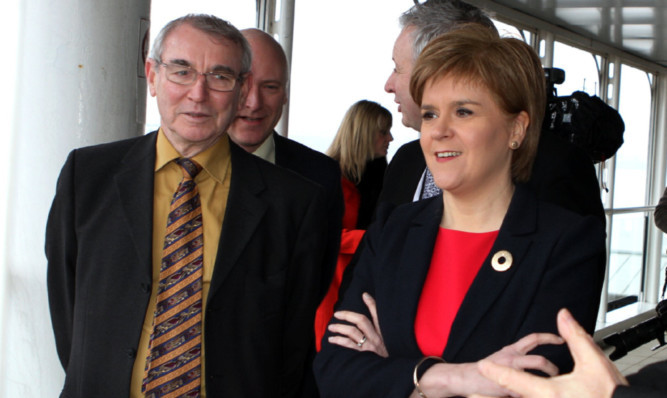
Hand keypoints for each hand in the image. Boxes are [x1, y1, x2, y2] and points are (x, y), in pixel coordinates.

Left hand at [327, 292, 388, 356]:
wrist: (392, 374)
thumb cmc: (388, 355)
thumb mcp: (389, 341)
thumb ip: (381, 327)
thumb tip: (372, 309)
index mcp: (384, 333)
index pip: (378, 315)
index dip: (371, 304)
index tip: (363, 295)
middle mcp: (377, 338)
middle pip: (361, 321)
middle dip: (348, 315)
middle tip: (337, 314)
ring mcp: (369, 347)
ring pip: (353, 332)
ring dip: (340, 328)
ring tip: (331, 328)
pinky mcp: (363, 357)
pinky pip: (349, 346)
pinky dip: (340, 341)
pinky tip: (333, 340)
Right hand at [414, 332, 562, 396]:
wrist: (465, 377)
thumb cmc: (484, 372)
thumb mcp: (502, 359)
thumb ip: (519, 360)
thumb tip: (540, 368)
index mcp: (511, 350)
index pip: (533, 339)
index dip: (549, 337)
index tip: (561, 339)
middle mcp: (511, 357)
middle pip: (539, 359)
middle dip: (552, 367)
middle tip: (561, 373)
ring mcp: (509, 371)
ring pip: (534, 373)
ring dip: (546, 378)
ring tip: (553, 385)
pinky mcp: (506, 386)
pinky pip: (524, 390)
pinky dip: (529, 392)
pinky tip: (531, 393)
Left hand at [471, 308, 627, 397]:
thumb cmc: (609, 394)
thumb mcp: (593, 361)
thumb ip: (574, 337)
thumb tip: (563, 315)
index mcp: (548, 393)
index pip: (514, 379)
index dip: (496, 372)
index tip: (482, 367)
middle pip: (512, 394)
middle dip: (488, 396)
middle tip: (471, 395)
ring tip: (478, 397)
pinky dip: (515, 397)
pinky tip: (509, 394)